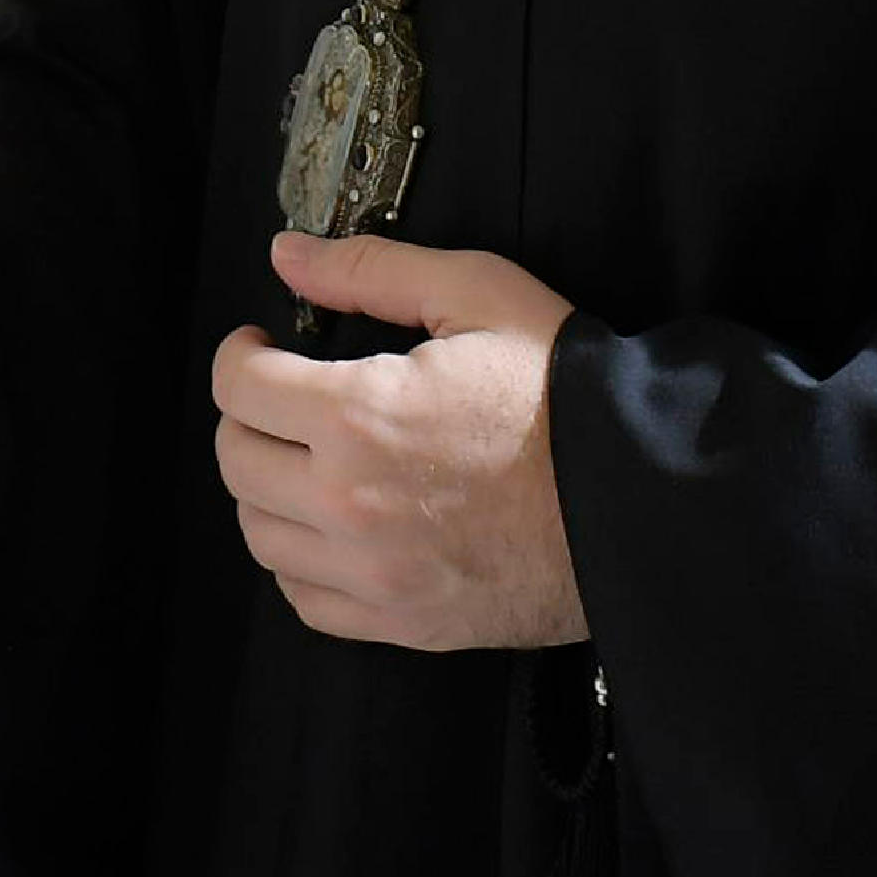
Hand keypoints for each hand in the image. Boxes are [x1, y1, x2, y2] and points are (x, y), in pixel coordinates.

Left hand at [212, 232, 583, 654]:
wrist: (639, 501)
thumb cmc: (567, 399)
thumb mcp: (478, 295)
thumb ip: (371, 270)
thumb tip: (290, 256)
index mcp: (362, 415)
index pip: (240, 386)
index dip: (241, 354)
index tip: (261, 348)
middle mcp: (350, 501)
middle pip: (236, 460)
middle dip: (249, 417)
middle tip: (283, 398)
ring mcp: (373, 571)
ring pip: (260, 533)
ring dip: (268, 488)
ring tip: (308, 459)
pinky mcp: (401, 620)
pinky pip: (304, 597)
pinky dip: (301, 560)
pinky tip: (331, 525)